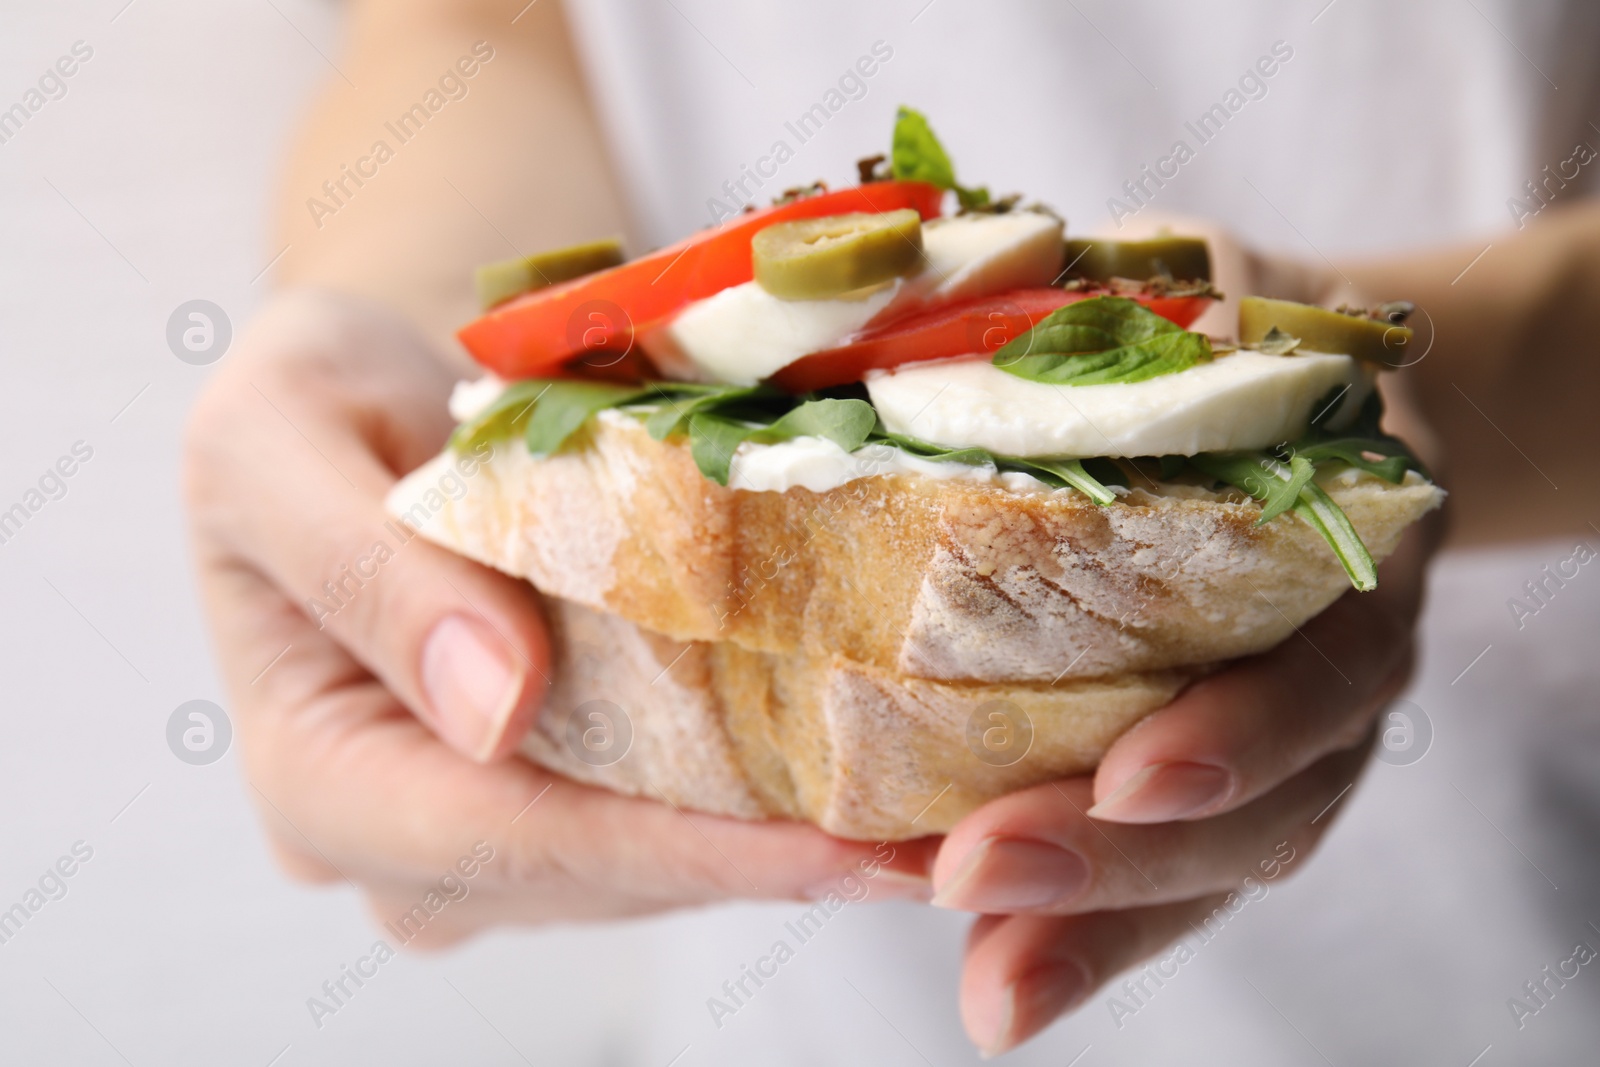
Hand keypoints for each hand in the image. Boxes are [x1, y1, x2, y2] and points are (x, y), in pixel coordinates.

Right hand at [183, 289, 932, 937]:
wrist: (368, 401)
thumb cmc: (308, 397)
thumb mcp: (279, 434)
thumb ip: (361, 567)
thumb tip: (498, 709)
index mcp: (318, 769)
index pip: (501, 837)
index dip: (675, 850)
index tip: (834, 840)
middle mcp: (399, 838)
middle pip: (595, 874)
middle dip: (765, 864)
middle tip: (944, 844)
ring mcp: (476, 830)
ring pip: (646, 865)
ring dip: (787, 846)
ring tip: (938, 822)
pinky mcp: (548, 792)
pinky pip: (662, 815)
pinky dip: (764, 800)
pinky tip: (874, 780)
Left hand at [927, 229, 1447, 1054]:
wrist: (1301, 387)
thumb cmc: (1224, 331)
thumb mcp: (1192, 293)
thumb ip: (1120, 309)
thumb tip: (934, 288)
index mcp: (1344, 550)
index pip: (1322, 666)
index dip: (1240, 730)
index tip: (1130, 776)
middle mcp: (1326, 665)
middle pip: (1261, 803)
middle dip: (1123, 857)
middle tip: (977, 881)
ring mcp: (1276, 729)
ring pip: (1219, 864)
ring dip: (1101, 928)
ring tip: (993, 988)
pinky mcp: (1203, 761)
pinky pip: (1174, 868)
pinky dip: (1094, 930)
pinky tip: (1001, 975)